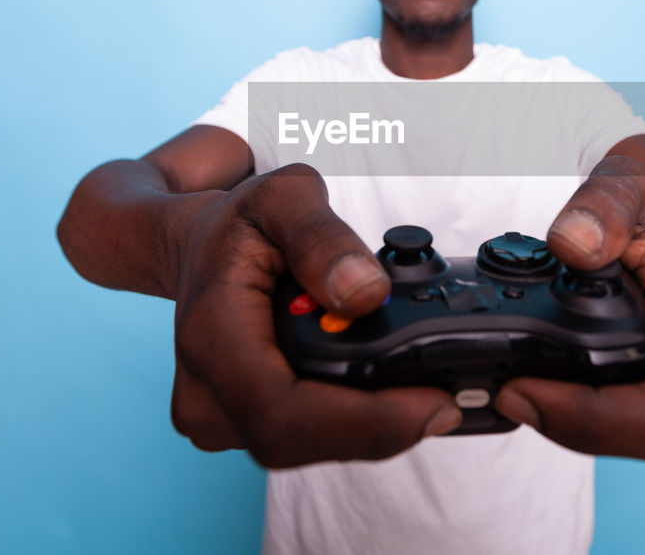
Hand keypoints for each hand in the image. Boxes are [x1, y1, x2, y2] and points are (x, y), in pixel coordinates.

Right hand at [169, 163, 463, 467]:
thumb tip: (364, 293)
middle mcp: (207, 392)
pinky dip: (354, 419)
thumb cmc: (239, 225)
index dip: (364, 423)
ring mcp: (222, 417)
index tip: (433, 404)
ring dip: (371, 424)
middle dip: (383, 425)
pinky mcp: (244, 426)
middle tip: (445, 391)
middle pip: (304, 440)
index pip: (284, 411)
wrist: (199, 247)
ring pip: (310, 447)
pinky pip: (308, 439)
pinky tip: (386, 387)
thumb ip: (322, 237)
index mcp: (212, 334)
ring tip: (417, 379)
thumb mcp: (282, 197)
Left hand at [493, 155, 644, 464]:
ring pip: (614, 436)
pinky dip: (551, 405)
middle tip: (504, 390)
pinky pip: (593, 418)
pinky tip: (512, 378)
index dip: (605, 421)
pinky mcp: (620, 390)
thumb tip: (574, 245)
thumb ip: (607, 205)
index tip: (530, 389)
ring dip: (555, 420)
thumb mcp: (633, 188)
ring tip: (502, 384)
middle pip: (644, 438)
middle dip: (570, 425)